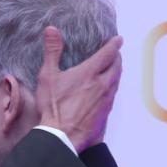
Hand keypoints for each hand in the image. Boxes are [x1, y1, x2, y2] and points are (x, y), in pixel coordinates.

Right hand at [36, 26, 122, 151]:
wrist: (62, 136)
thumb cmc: (54, 107)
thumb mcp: (48, 76)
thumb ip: (52, 51)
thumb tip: (51, 30)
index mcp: (89, 72)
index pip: (108, 53)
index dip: (114, 44)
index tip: (118, 39)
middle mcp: (102, 84)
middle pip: (117, 66)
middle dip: (117, 58)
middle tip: (116, 54)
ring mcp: (105, 99)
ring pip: (117, 81)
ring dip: (117, 72)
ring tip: (113, 69)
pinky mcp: (105, 112)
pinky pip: (113, 95)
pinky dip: (112, 87)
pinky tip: (107, 91)